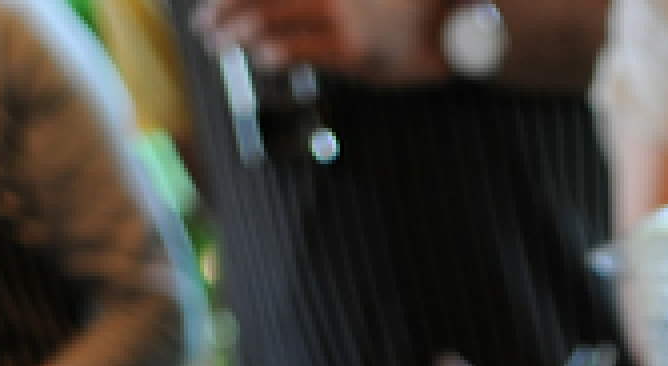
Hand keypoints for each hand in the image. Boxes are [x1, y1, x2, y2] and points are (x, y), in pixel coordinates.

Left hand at [192, 0, 431, 77]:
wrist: (465, 23)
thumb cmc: (419, 8)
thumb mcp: (370, 1)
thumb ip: (326, 4)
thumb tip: (280, 36)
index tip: (217, 1)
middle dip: (229, 8)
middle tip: (202, 23)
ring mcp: (349, 20)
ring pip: (280, 20)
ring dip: (241, 31)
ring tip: (217, 42)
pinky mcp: (359, 54)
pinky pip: (310, 51)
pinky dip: (281, 52)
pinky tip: (262, 58)